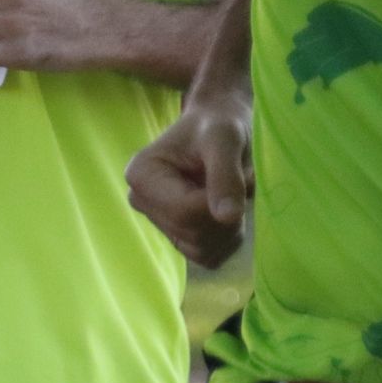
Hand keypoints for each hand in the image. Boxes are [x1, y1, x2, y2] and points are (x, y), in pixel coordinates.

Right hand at [127, 85, 252, 269]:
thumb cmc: (219, 125)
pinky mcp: (179, 238)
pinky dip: (228, 238)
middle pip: (193, 233)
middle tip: (240, 180)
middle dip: (227, 214)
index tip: (236, 175)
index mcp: (141, 175)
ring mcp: (160, 224)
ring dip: (231, 227)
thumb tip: (227, 217)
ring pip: (203, 250)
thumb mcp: (225, 139)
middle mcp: (142, 203)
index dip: (218, 201)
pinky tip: (229, 208)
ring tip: (233, 191)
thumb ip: (225, 174)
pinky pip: (209, 257)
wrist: (219, 127)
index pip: (184, 211)